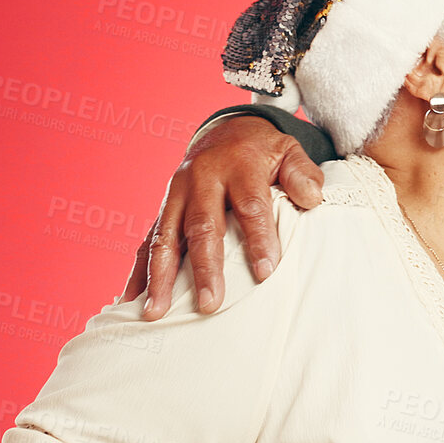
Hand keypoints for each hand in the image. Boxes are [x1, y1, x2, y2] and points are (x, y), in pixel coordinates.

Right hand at [117, 115, 324, 319]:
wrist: (224, 130)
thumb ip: (302, 173)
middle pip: (203, 226)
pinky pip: (147, 240)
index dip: (258, 238)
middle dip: (204, 267)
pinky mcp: (163, 209)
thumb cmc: (262, 151)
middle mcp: (201, 180)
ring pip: (165, 237)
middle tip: (209, 303)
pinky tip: (130, 300)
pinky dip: (138, 271)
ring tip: (156, 312)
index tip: (265, 272)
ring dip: (160, 276)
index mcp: (237, 166)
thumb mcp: (289, 150)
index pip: (250, 206)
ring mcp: (176, 195)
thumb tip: (313, 198)